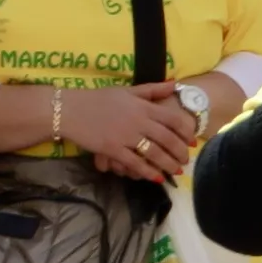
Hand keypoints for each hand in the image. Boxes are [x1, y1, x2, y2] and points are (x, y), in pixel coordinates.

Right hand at [57, 81, 204, 183]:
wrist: (68, 109)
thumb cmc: (97, 99)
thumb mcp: (126, 90)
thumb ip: (152, 90)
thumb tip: (175, 84)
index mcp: (143, 106)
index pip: (173, 119)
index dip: (186, 132)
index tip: (193, 141)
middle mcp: (138, 121)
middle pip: (168, 139)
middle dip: (180, 152)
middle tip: (186, 160)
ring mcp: (126, 136)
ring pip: (155, 153)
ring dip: (168, 164)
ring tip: (176, 171)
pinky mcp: (113, 149)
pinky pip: (135, 163)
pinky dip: (148, 172)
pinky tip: (156, 178)